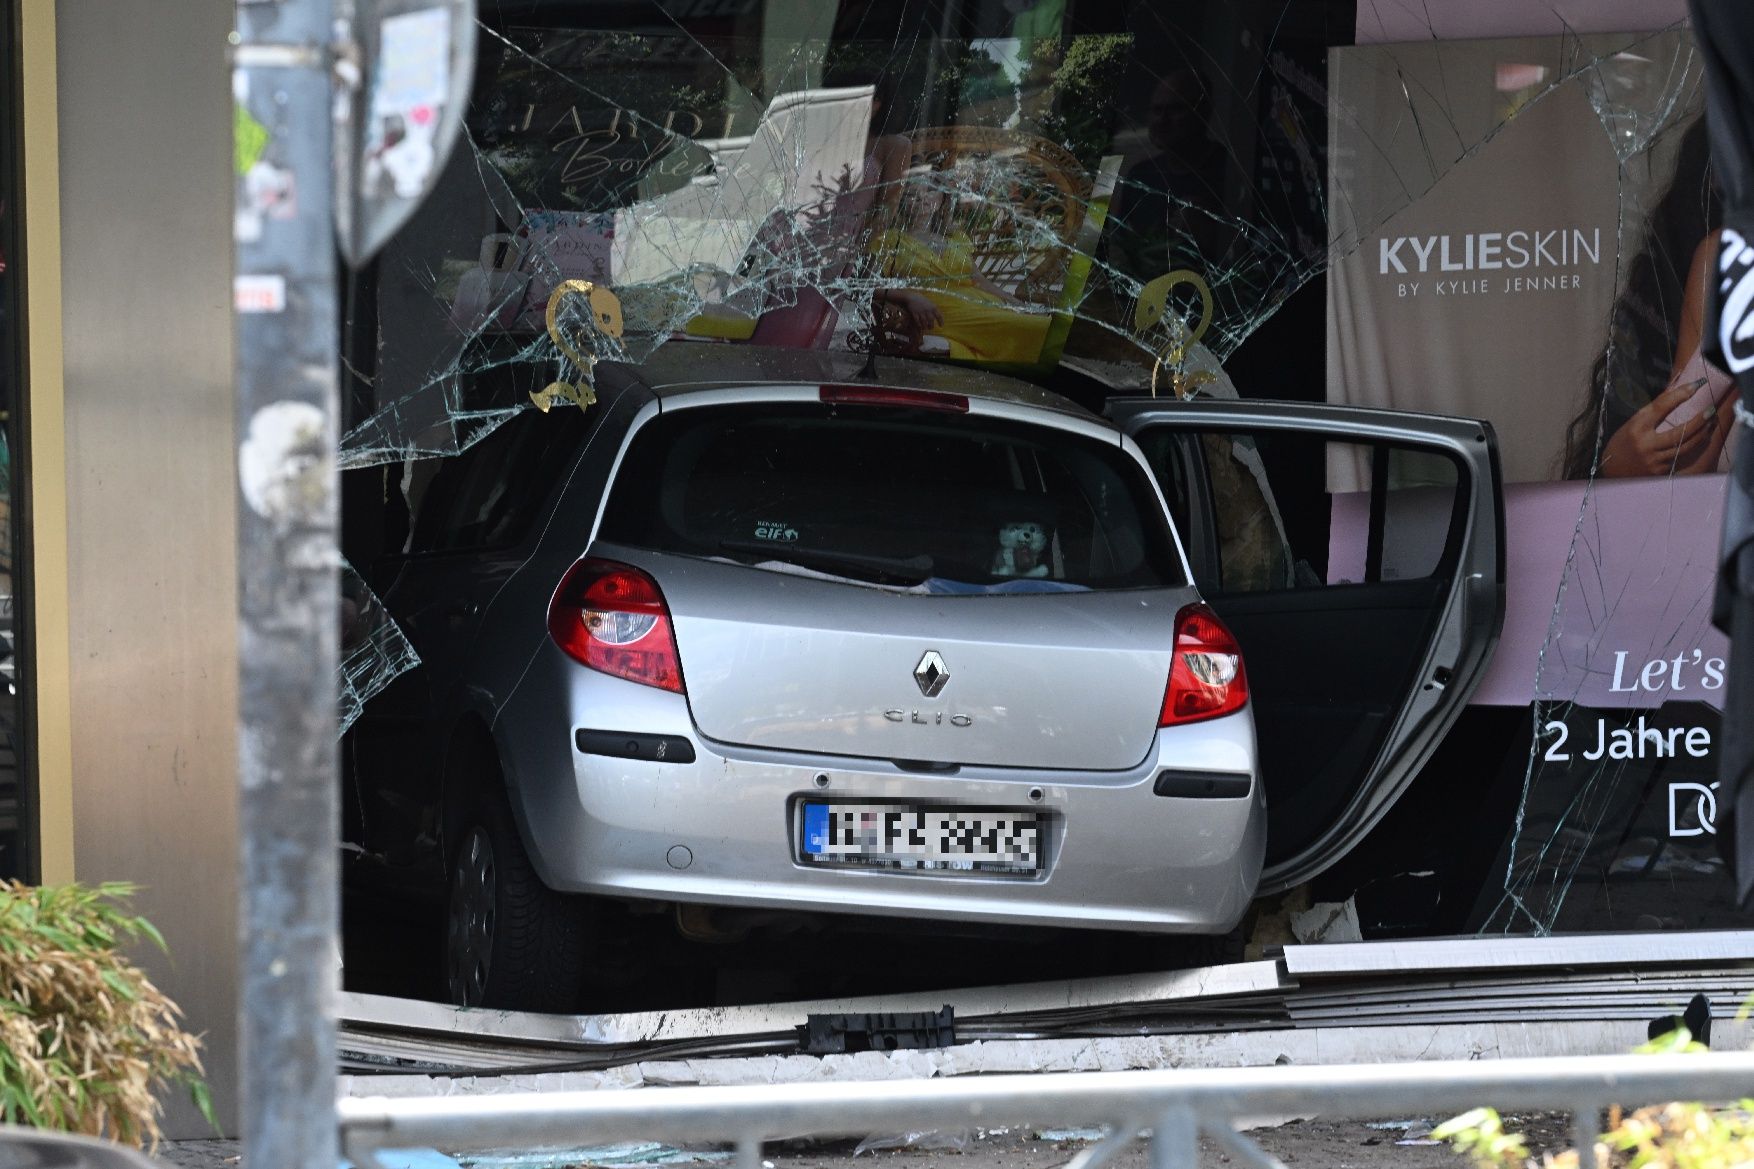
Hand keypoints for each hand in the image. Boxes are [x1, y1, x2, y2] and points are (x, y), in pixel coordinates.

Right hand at [881, 288, 942, 330]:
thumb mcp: (929, 302)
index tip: (941, 326)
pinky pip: (918, 321)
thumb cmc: (921, 300)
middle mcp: (928, 310)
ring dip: (925, 326)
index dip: (940, 321)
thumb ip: (933, 308)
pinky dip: (919, 325)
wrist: (911, 297)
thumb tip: (937, 316)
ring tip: (926, 328)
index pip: (939, 315)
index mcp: (933, 306)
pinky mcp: (915, 313)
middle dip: (931, 326)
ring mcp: (921, 312)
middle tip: (931, 328)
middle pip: (931, 321)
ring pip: (924, 322)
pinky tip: (920, 326)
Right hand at [1598, 381, 1736, 476]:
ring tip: (1710, 423)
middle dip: (1700, 420)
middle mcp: (1646, 444)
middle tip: (1711, 410)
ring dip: (1701, 434)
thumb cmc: (1621, 443)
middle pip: (1680, 432)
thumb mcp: (1632, 423)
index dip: (1680, 395)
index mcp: (1636, 427)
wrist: (1609, 471)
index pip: (1661, 407)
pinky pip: (1681, 458)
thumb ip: (1653, 411)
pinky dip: (1692, 447)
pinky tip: (1700, 439)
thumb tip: (1674, 392)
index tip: (1696, 385)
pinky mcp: (1660, 471)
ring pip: (1685, 447)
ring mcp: (1654, 460)